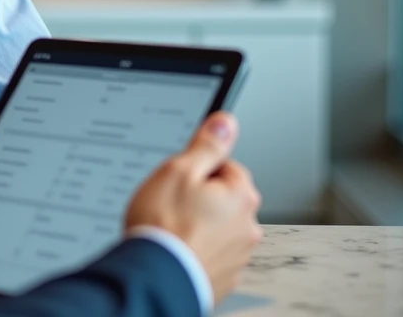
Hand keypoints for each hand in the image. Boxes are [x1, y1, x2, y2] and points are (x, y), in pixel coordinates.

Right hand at [124, 112, 261, 302]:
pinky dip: (196, 251)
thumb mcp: (179, 170)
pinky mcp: (223, 279)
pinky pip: (210, 255)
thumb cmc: (164, 226)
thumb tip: (225, 122)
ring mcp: (237, 256)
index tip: (180, 179)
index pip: (227, 167)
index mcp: (242, 196)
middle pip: (224, 199)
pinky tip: (176, 250)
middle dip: (200, 199)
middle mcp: (247, 227)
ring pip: (217, 229)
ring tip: (170, 230)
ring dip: (198, 227)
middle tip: (171, 205)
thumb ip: (206, 145)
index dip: (198, 170)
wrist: (155, 280)